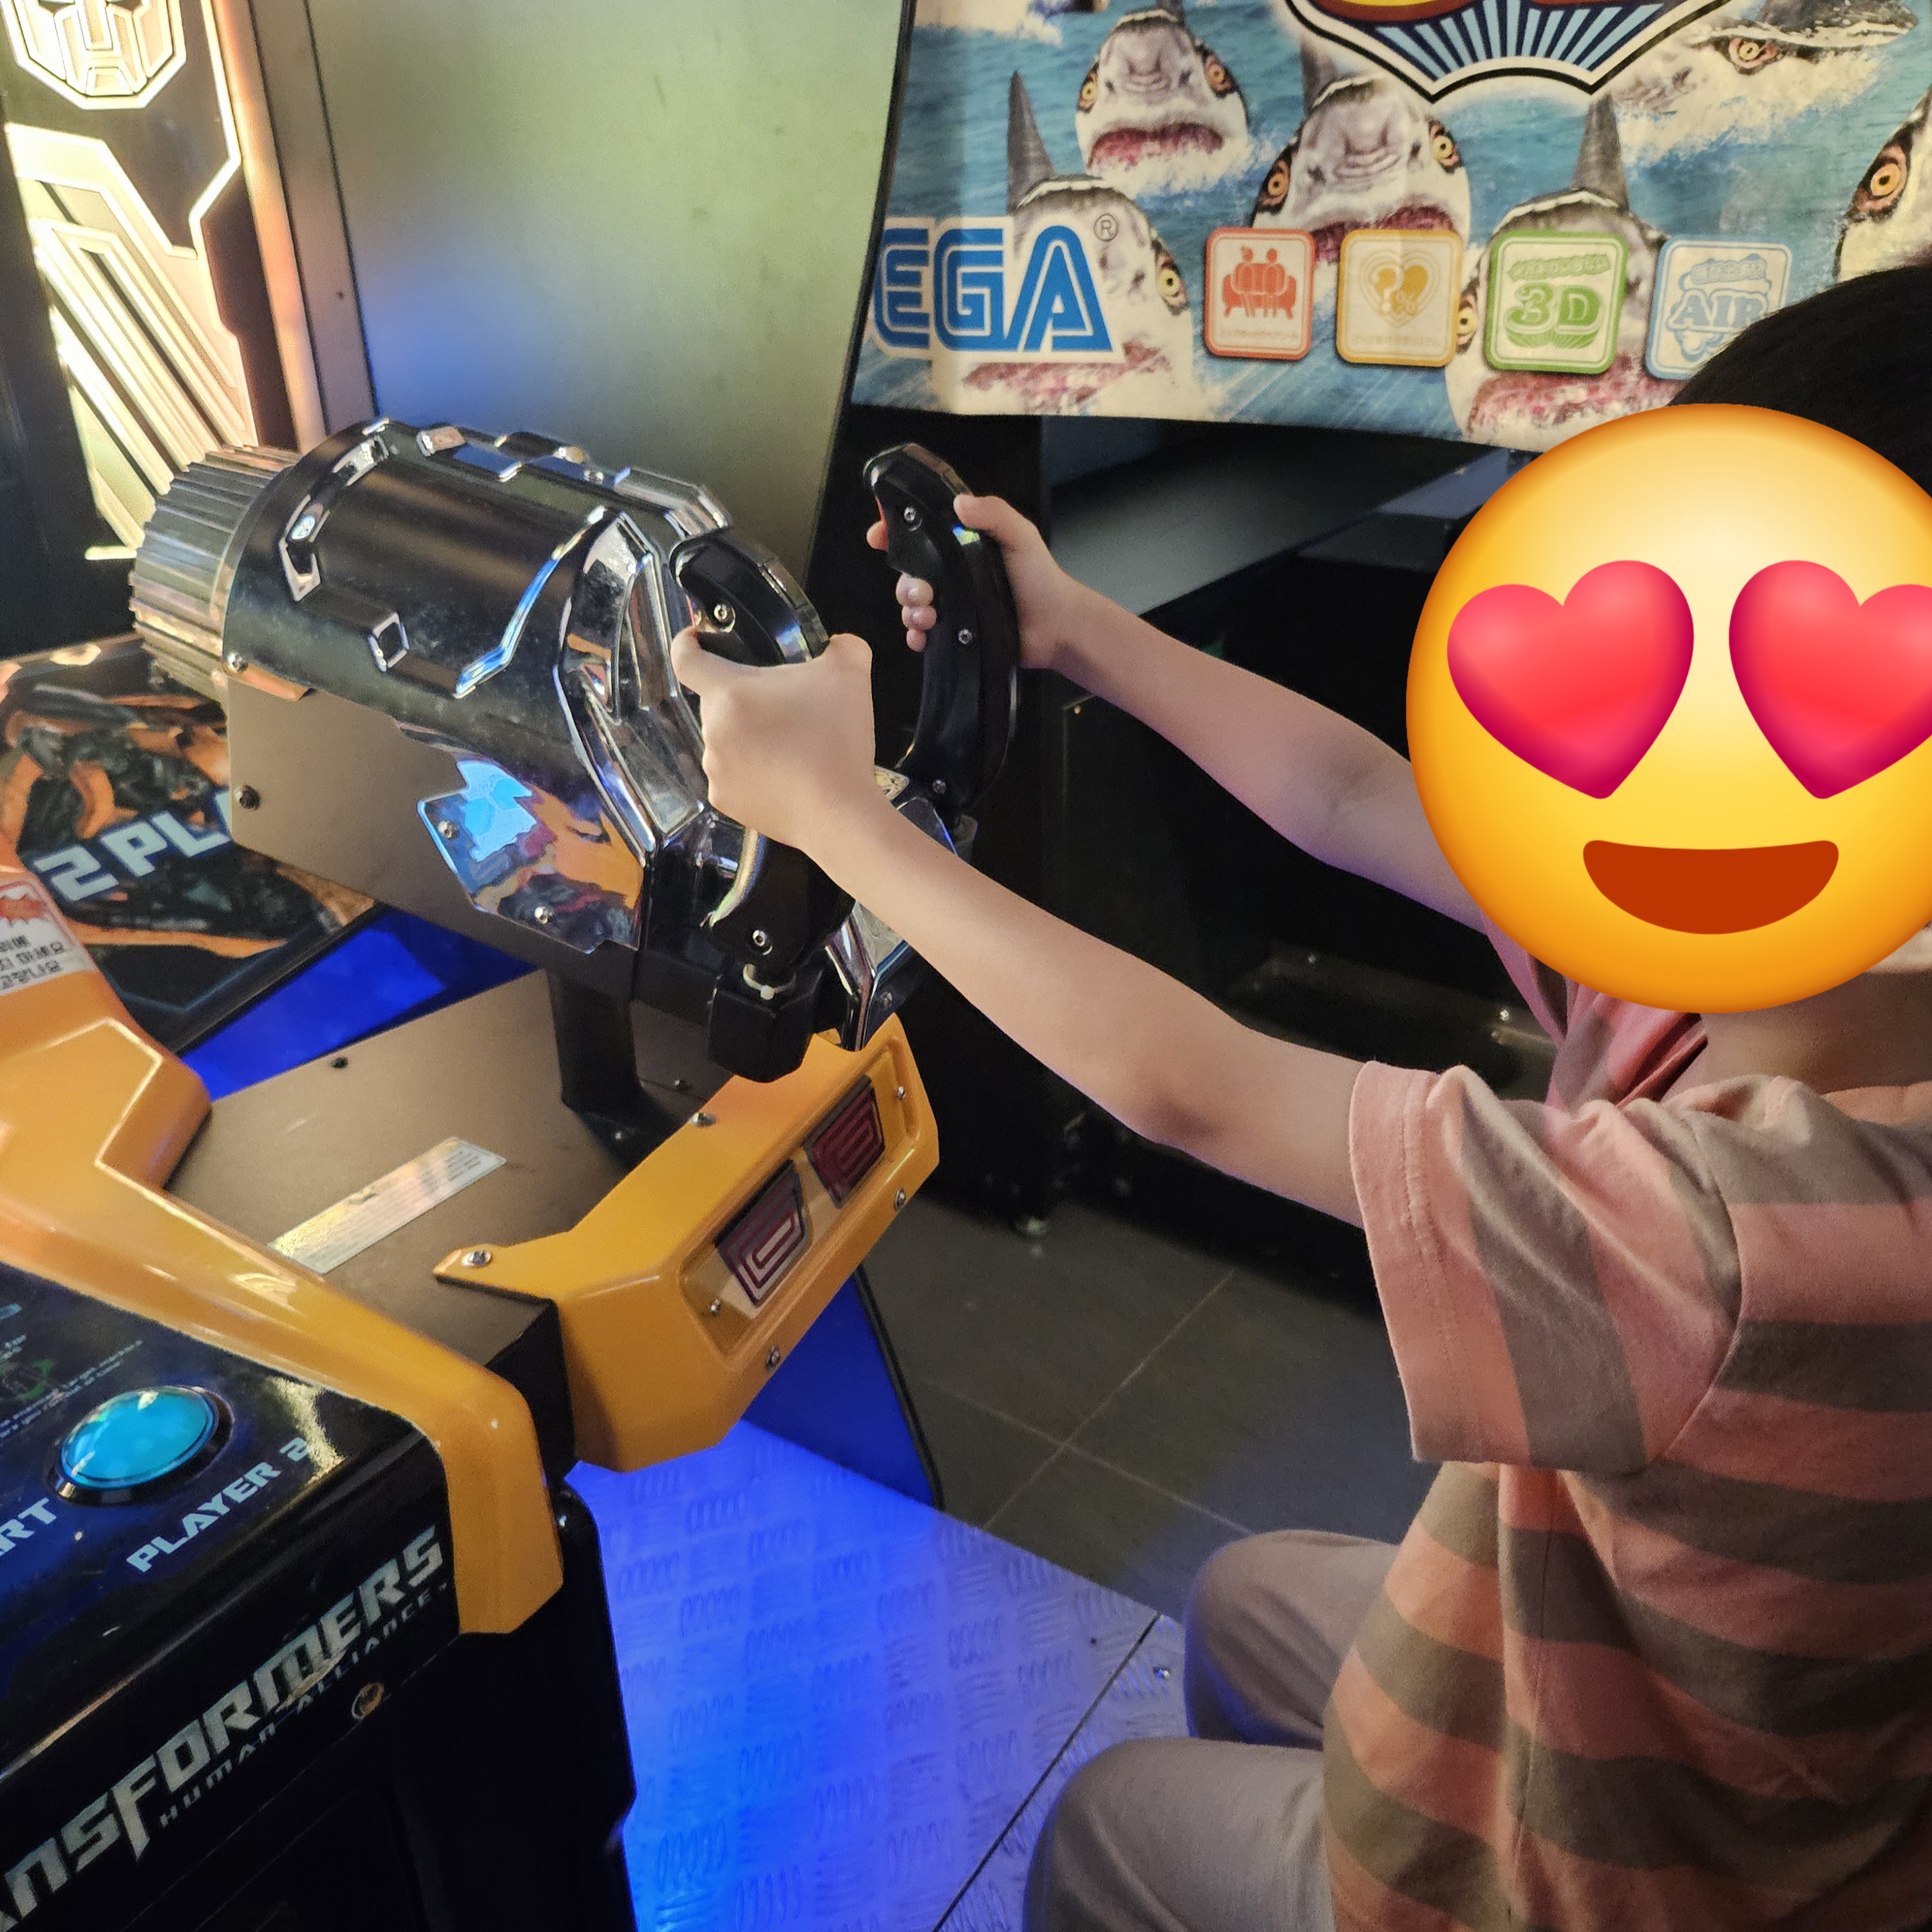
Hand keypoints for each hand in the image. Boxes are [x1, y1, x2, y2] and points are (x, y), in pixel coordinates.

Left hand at [669, 628, 885, 859]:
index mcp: (730, 693)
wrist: (837, 813)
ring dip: (749, 737)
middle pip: (718, 702)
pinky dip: (751, 772)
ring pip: (726, 740)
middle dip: (746, 700)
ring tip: (788, 748)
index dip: (686, 644)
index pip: (686, 659)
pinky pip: (732, 776)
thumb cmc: (835, 740)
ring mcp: (715, 769)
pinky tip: (782, 776)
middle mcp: (712, 730)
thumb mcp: (851, 675)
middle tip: (784, 709)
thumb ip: (843, 646)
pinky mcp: (724, 801)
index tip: (695, 640)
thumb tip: (840, 645)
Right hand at [865, 492, 1079, 674]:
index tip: (877, 536)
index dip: (893, 533)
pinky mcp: (955, 634)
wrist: (1056, 625)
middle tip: (923, 594)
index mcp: (961, 547)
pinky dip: (915, 636)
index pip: (918, 535)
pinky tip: (922, 638)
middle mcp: (952, 574)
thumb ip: (993, 514)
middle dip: (906, 585)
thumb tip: (959, 503)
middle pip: (909, 575)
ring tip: (928, 617)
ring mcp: (952, 605)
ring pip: (912, 605)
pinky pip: (922, 634)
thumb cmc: (1040, 578)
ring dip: (910, 611)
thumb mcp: (1019, 536)